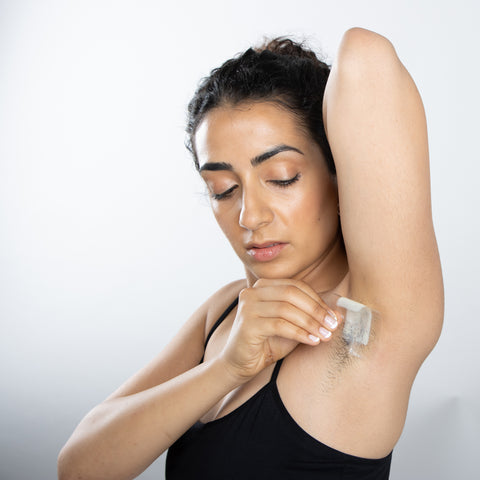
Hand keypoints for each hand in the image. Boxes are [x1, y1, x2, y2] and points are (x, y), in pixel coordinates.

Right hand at [219, 278, 341, 381]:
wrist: (240, 363)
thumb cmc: (268, 342)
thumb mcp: (293, 325)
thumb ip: (311, 317)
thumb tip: (339, 313)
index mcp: (264, 286)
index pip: (296, 286)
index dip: (318, 300)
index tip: (334, 316)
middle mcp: (252, 291)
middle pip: (291, 293)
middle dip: (316, 309)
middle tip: (332, 325)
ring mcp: (248, 306)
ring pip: (286, 309)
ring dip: (310, 323)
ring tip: (325, 336)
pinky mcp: (247, 323)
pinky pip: (279, 324)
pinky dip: (299, 333)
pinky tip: (312, 341)